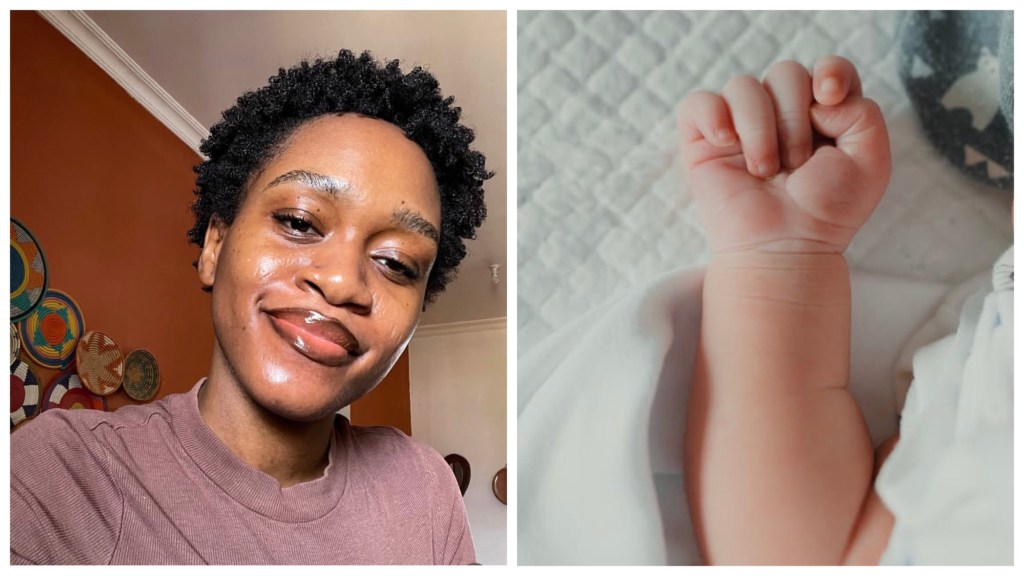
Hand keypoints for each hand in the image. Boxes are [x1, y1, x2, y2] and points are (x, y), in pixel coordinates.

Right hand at [679, 56, 890, 254]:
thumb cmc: (827, 211)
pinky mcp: (703, 140)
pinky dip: (713, 117)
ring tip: (765, 171)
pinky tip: (726, 144)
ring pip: (743, 86)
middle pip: (785, 72)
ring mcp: (740, 124)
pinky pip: (698, 102)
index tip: (829, 99)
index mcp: (823, 113)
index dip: (830, 72)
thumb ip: (864, 112)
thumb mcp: (871, 161)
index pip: (827, 67)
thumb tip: (817, 97)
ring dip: (759, 129)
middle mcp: (781, 112)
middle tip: (796, 165)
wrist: (786, 247)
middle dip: (794, 118)